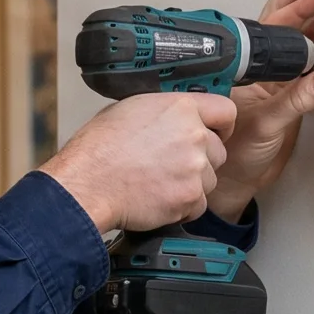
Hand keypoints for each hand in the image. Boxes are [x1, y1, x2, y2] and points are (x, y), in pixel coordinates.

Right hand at [41, 91, 235, 234]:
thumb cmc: (98, 150)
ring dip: (191, 184)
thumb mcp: (128, 110)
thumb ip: (162, 111)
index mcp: (180, 107)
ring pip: (209, 179)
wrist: (87, 185)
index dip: (221, 125)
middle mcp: (193, 135)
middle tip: (171, 165)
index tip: (216, 132)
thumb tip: (172, 116)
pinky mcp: (190, 197)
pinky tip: (157, 197)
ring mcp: (194, 168)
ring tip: (158, 182)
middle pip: (218, 150)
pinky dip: (181, 205)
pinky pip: (198, 204)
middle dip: (200, 159)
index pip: (226, 112)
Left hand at [209, 0, 313, 219]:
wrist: (235, 180)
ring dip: (313, 15)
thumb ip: (296, 101)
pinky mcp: (291, 94)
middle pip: (284, 21)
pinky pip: (310, 64)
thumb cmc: (234, 152)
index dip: (301, 9)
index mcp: (249, 68)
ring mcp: (277, 79)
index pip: (278, 28)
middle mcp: (262, 69)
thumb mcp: (267, 124)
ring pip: (296, 38)